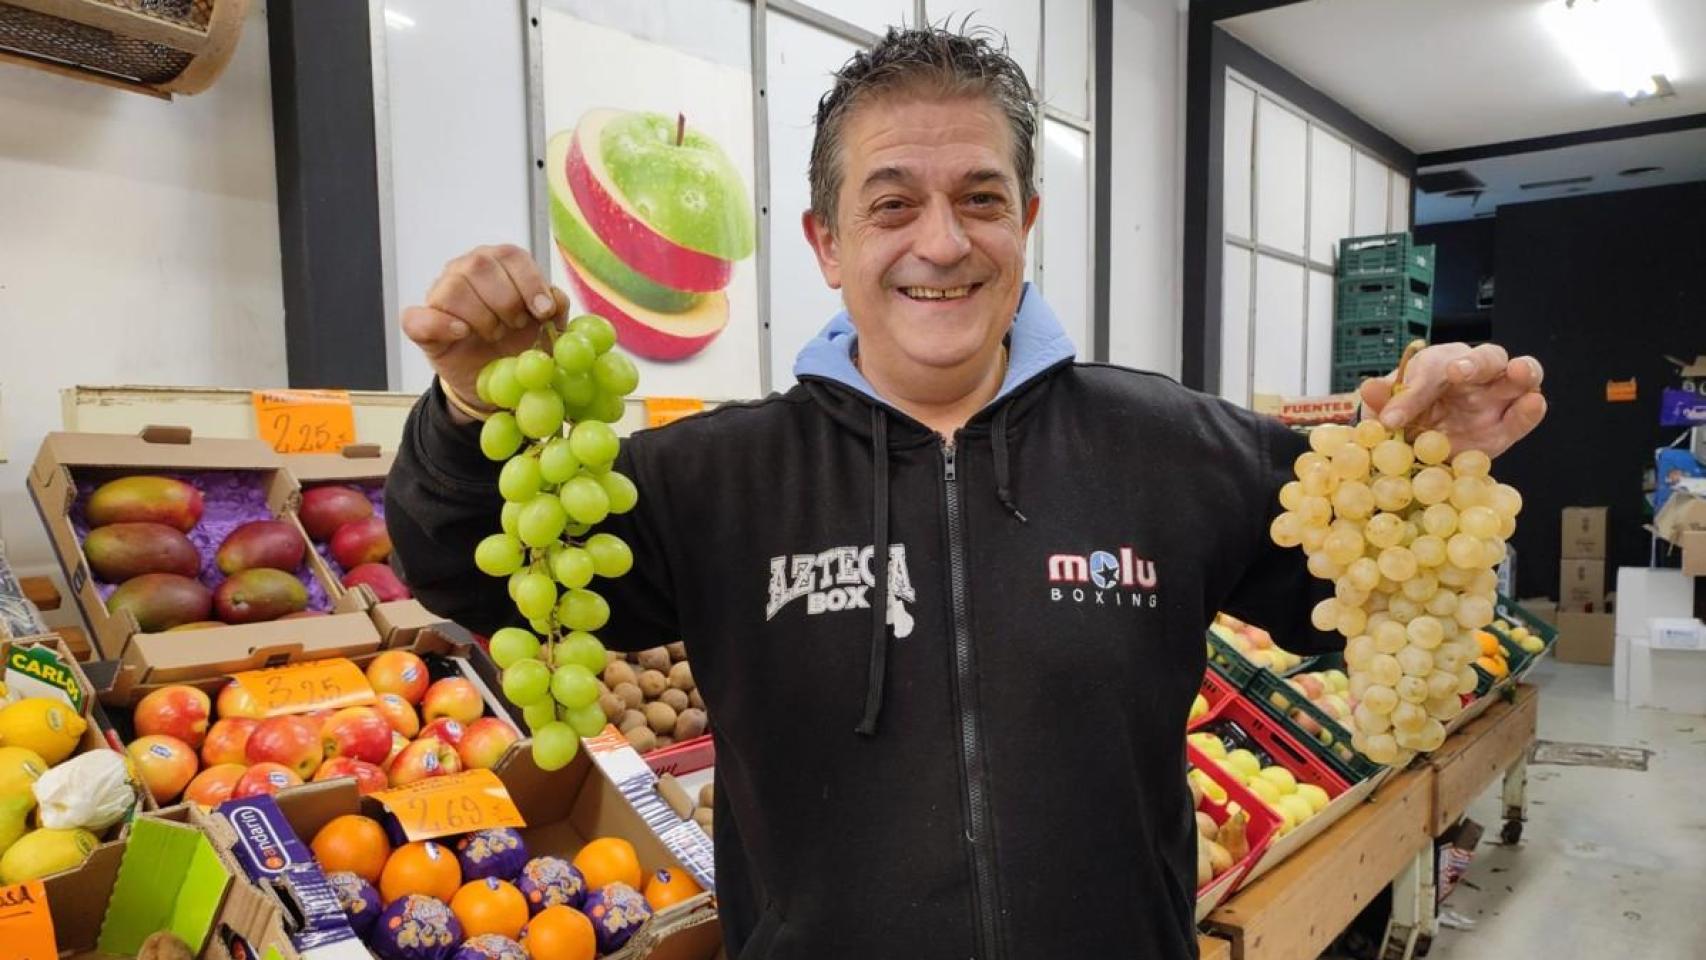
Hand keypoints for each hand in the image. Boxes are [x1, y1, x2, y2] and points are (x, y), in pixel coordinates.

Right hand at [400, 244, 564, 418]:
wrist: (494, 379)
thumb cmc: (519, 342)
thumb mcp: (546, 328)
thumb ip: (555, 309)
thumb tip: (555, 299)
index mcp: (499, 263)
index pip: (511, 255)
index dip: (530, 282)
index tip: (543, 312)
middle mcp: (466, 269)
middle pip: (481, 266)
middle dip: (507, 301)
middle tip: (516, 325)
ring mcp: (440, 293)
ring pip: (455, 288)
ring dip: (482, 317)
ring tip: (494, 334)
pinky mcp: (420, 324)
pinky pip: (418, 317)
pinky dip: (441, 325)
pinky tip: (463, 333)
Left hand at [1359, 342, 1546, 457]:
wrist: (1412, 443)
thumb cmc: (1404, 413)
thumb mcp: (1388, 407)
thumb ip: (1384, 398)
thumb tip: (1369, 389)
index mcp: (1441, 364)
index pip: (1442, 363)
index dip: (1447, 366)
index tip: (1449, 373)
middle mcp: (1473, 377)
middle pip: (1489, 358)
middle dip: (1481, 362)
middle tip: (1468, 371)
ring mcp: (1493, 401)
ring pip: (1519, 378)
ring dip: (1523, 372)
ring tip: (1520, 373)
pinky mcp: (1504, 429)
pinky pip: (1522, 417)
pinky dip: (1530, 410)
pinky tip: (1533, 404)